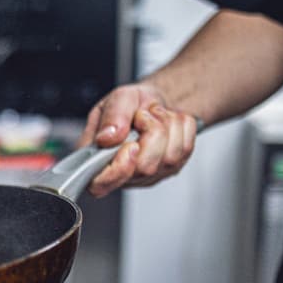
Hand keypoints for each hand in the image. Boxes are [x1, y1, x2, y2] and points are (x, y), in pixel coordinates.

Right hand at [75, 83, 198, 196]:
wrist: (153, 104)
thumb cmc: (132, 104)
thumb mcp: (118, 98)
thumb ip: (112, 116)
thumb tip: (107, 137)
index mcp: (97, 159)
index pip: (101, 184)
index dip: (119, 169)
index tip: (132, 146)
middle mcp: (122, 173)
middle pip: (144, 168)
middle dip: (152, 132)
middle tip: (144, 115)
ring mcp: (148, 175)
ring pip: (169, 159)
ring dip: (168, 126)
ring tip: (156, 115)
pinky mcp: (170, 170)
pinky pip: (186, 150)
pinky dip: (182, 127)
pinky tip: (169, 122)